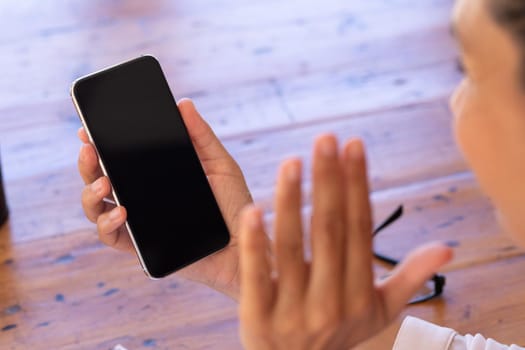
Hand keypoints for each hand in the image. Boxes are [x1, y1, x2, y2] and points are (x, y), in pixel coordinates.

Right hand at [77, 99, 251, 298]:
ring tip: (105, 182)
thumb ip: (201, 135)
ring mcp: (138, 222)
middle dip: (87, 164)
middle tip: (89, 149)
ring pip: (96, 208)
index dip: (98, 144)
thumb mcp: (220, 164)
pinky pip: (111, 237)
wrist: (244, 243)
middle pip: (100, 179)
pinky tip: (121, 211)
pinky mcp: (140, 247)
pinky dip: (108, 224)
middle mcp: (141, 197)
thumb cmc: (233, 204)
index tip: (87, 128)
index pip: (119, 158)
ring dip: (91, 193)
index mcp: (154, 175)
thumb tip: (183, 103)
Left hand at [238, 135, 452, 348]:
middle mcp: (330, 301)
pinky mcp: (257, 317)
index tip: (353, 146)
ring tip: (292, 161)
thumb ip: (410, 279)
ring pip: (292, 247)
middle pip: (329, 230)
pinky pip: (256, 274)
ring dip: (291, 201)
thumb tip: (446, 248)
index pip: (359, 228)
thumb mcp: (380, 312)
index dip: (357, 185)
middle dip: (328, 181)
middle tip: (325, 138)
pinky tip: (252, 209)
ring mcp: (293, 310)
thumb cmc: (339, 334)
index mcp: (360, 293)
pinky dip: (255, 243)